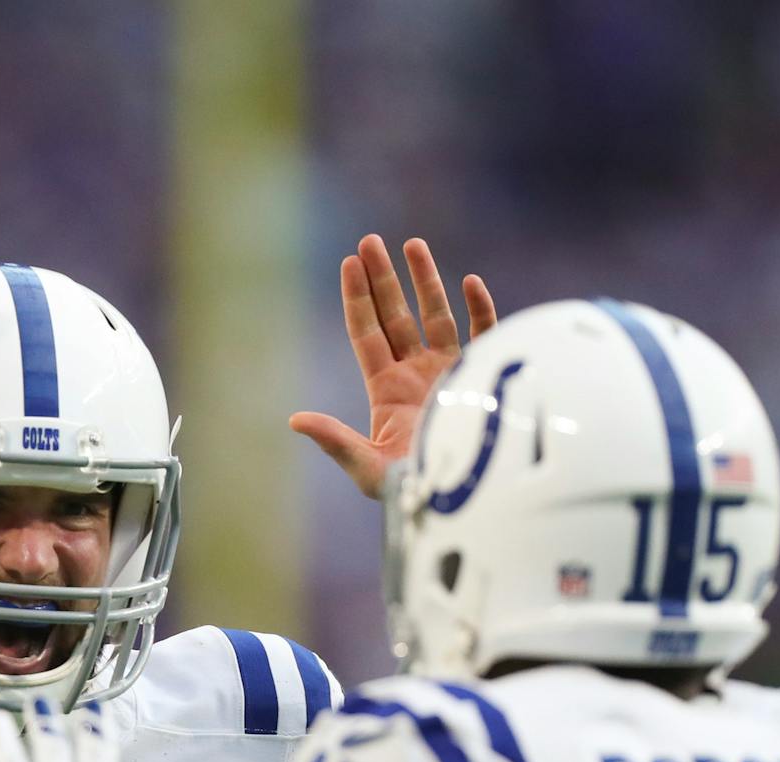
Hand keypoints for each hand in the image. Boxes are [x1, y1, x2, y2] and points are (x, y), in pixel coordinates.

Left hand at [290, 234, 496, 497]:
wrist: (462, 503)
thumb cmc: (413, 492)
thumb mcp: (369, 467)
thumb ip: (336, 441)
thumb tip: (296, 420)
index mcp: (387, 390)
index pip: (368, 333)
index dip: (357, 299)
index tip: (349, 262)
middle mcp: (416, 374)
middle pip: (396, 316)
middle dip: (383, 279)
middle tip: (370, 241)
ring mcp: (450, 372)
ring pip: (436, 316)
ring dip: (425, 281)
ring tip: (412, 244)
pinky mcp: (483, 377)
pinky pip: (483, 334)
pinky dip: (479, 309)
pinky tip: (469, 281)